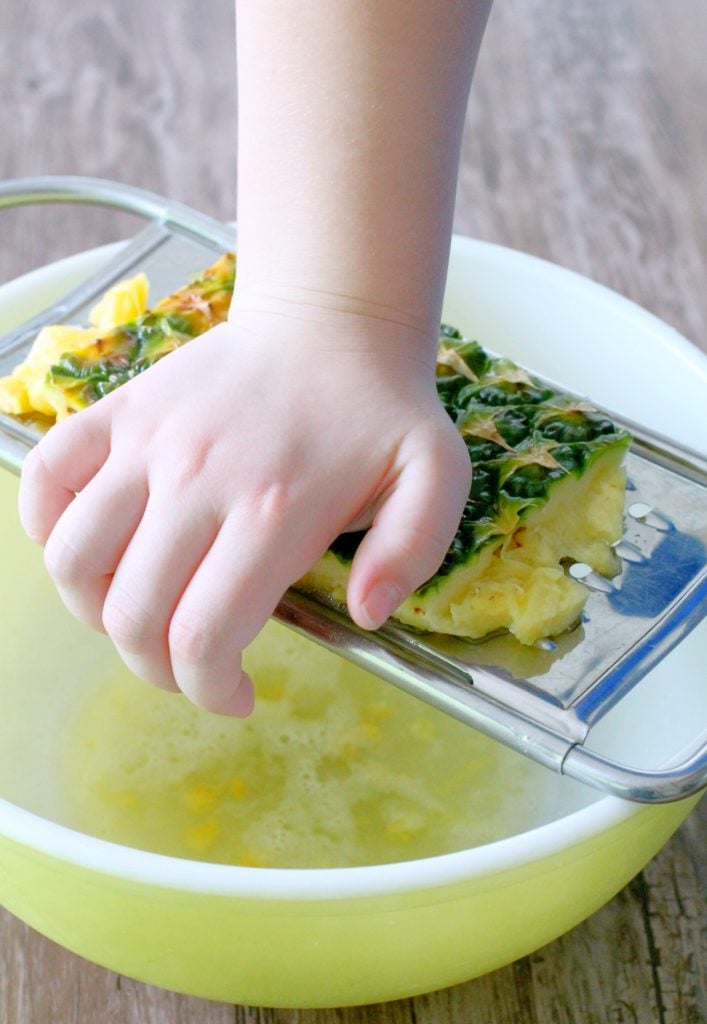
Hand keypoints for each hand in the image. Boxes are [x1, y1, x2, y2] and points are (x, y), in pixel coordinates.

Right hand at [19, 305, 469, 715]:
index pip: (202, 637)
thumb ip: (412, 551)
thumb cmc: (382, 411)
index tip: (236, 696)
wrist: (330, 321)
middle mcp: (197, 480)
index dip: (209, 691)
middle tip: (192, 666)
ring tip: (141, 613)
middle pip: (131, 615)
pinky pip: (46, 478)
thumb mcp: (435, 478)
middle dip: (156, 669)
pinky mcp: (119, 412)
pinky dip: (48, 527)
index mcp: (273, 511)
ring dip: (96, 612)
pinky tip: (94, 547)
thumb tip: (365, 615)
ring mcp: (148, 443)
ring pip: (73, 559)